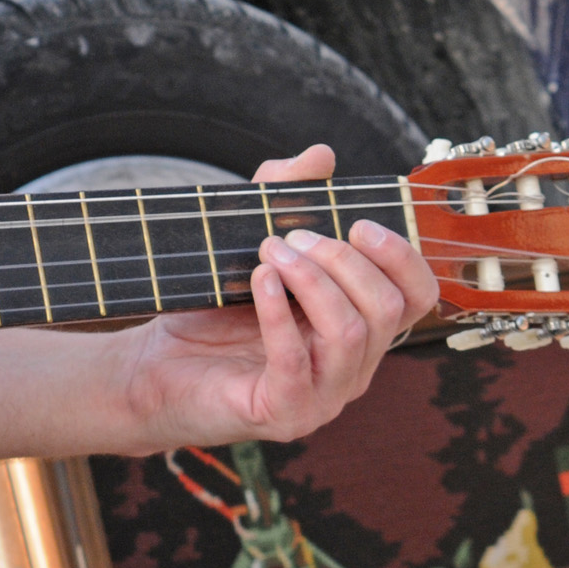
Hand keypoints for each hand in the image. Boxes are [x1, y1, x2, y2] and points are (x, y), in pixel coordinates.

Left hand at [107, 144, 439, 452]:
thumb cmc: (210, 311)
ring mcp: (322, 397)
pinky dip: (278, 313)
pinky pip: (296, 362)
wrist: (152, 370)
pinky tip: (259, 281)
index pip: (416, 298)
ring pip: (350, 333)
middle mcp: (352, 368)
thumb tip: (322, 154)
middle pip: (385, 308)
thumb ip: (283, 198)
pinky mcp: (282, 413)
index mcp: (359, 331)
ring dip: (313, 280)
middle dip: (342, 260)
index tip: (358, 224)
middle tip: (289, 236)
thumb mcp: (249, 247)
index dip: (401, 257)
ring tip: (270, 252)